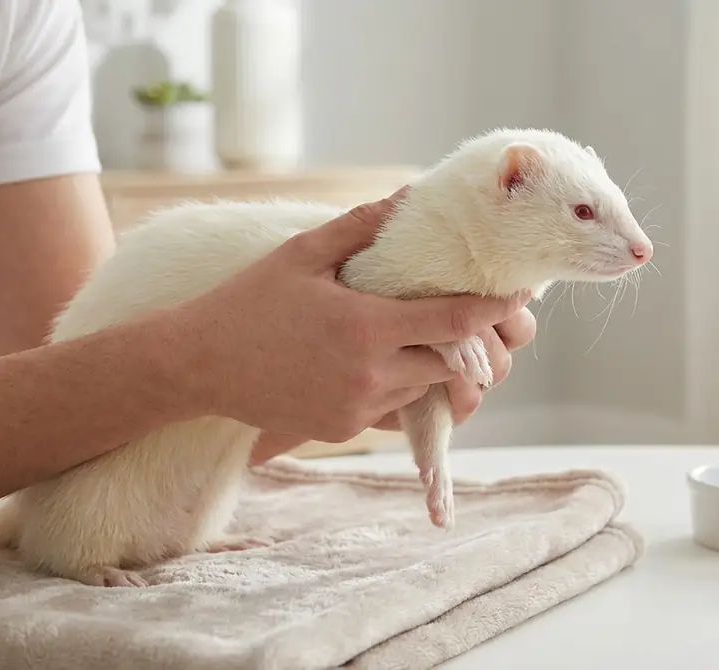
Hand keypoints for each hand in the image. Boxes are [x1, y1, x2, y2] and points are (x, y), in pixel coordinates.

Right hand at [170, 188, 531, 444]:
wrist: (196, 366)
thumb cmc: (248, 300)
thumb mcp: (302, 252)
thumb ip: (363, 224)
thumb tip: (412, 194)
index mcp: (365, 327)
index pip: (456, 322)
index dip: (496, 309)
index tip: (521, 295)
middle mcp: (370, 375)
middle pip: (454, 363)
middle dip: (475, 343)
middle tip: (486, 318)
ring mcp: (357, 408)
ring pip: (429, 389)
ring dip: (440, 365)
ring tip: (436, 336)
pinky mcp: (344, 429)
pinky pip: (397, 409)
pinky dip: (406, 387)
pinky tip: (393, 361)